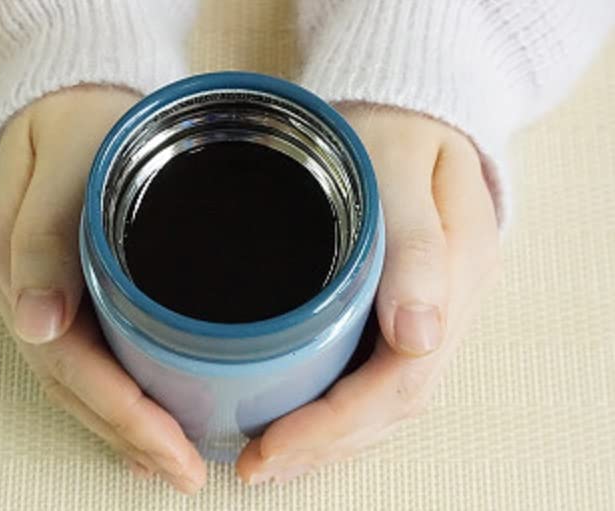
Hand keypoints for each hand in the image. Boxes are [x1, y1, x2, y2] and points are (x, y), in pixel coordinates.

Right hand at [0, 85, 206, 493]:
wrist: (70, 97)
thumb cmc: (77, 119)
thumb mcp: (64, 156)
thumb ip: (42, 234)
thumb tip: (37, 326)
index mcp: (12, 262)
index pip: (66, 362)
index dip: (121, 413)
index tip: (174, 451)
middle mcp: (22, 291)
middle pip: (72, 385)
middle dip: (131, 436)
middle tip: (186, 472)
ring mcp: (39, 296)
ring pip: (75, 383)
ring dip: (123, 430)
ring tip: (172, 463)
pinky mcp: (64, 293)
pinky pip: (83, 358)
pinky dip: (116, 397)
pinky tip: (147, 422)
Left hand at [236, 104, 499, 483]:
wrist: (406, 106)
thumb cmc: (396, 126)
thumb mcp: (402, 164)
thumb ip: (415, 244)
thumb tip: (419, 335)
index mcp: (456, 275)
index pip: (402, 378)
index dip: (338, 423)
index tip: (273, 445)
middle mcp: (447, 306)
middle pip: (393, 403)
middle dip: (324, 445)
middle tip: (255, 464)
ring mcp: (428, 310)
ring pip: (386, 400)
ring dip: (329, 440)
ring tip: (268, 459)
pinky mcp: (401, 307)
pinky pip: (376, 375)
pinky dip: (337, 410)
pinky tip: (299, 421)